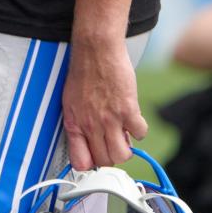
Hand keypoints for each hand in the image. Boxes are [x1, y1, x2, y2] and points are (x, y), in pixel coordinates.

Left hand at [63, 36, 146, 168]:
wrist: (95, 49)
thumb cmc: (83, 72)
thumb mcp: (71, 100)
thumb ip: (80, 122)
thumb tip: (92, 142)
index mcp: (74, 122)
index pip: (81, 162)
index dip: (91, 164)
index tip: (97, 159)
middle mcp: (90, 124)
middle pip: (105, 161)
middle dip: (111, 156)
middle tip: (113, 141)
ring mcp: (109, 119)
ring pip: (122, 155)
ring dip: (125, 147)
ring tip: (122, 132)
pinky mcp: (128, 110)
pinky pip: (140, 134)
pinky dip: (139, 129)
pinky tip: (132, 117)